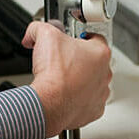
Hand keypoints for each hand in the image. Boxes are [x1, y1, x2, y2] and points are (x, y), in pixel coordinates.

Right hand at [22, 21, 111, 137]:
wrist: (49, 104)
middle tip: (62, 60)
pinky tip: (65, 95)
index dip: (81, 37)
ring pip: (92, 82)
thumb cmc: (54, 74)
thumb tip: (34, 32)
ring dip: (80, 80)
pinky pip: (88, 101)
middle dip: (79, 60)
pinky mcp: (94, 110)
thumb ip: (40, 28)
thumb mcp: (44, 35)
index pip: (96, 38)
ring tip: (62, 79)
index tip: (71, 40)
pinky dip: (77, 99)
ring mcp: (101, 93)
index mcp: (100, 53)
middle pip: (94, 61)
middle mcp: (105, 73)